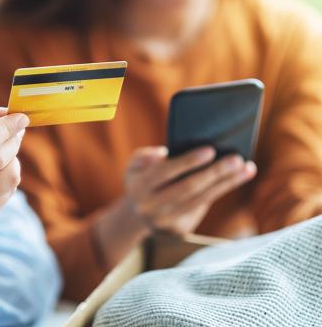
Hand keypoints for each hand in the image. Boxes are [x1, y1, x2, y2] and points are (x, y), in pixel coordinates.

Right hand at [124, 146, 256, 235]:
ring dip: (226, 183)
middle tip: (236, 159)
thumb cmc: (141, 179)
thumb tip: (162, 153)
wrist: (139, 214)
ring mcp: (167, 222)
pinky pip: (203, 207)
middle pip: (188, 189)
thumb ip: (144, 157)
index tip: (211, 150)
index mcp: (139, 187)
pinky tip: (236, 178)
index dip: (188, 162)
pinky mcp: (180, 230)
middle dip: (214, 173)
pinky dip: (221, 190)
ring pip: (201, 200)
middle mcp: (151, 207)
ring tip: (246, 168)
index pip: (166, 172)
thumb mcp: (134, 165)